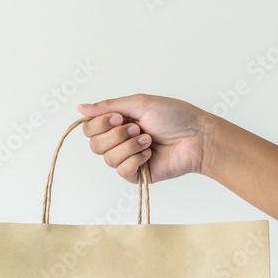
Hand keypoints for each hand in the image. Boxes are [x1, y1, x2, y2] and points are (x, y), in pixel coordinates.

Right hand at [77, 94, 215, 183]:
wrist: (197, 137)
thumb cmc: (174, 116)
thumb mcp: (139, 103)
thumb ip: (107, 106)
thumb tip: (80, 107)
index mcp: (117, 123)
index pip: (89, 129)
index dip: (99, 124)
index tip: (119, 118)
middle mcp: (119, 141)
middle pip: (94, 145)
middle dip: (116, 136)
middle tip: (138, 129)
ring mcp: (127, 158)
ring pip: (108, 159)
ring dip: (130, 147)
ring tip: (149, 140)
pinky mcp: (136, 174)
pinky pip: (122, 171)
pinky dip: (136, 160)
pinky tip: (150, 154)